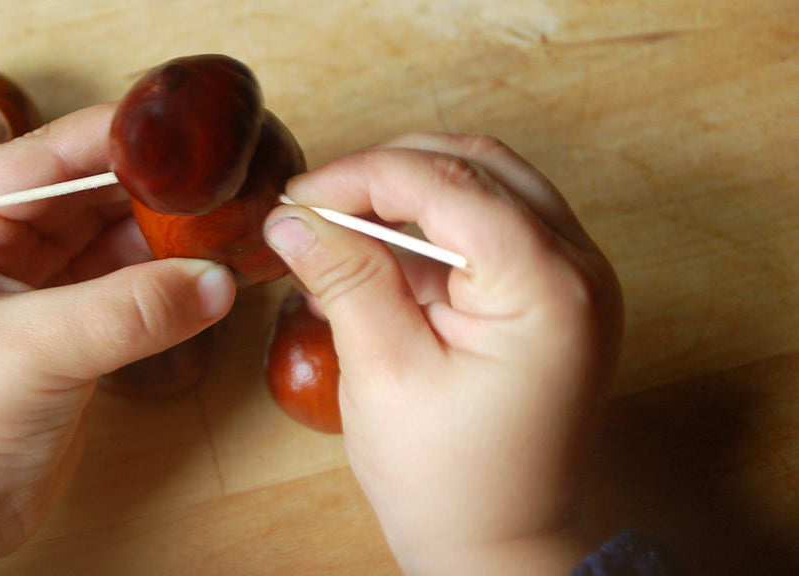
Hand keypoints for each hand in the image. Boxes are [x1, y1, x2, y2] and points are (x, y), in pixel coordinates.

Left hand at [0, 103, 236, 575]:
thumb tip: (216, 279)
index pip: (45, 157)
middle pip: (83, 193)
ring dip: (161, 237)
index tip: (186, 134)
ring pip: (107, 241)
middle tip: (220, 182)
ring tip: (224, 225)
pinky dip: (160, 283)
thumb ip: (130, 310)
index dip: (115, 140)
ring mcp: (29, 289)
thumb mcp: (35, 352)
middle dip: (149, 190)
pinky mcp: (61, 331)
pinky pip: (119, 288)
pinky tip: (204, 277)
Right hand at [263, 135, 622, 574]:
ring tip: (343, 225)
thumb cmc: (449, 483)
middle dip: (388, 173)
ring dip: (412, 193)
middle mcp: (579, 269)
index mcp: (548, 288)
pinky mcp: (554, 295)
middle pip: (476, 166)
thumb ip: (345, 279)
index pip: (448, 183)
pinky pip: (494, 226)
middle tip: (316, 205)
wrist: (500, 548)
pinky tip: (380, 253)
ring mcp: (574, 280)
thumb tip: (292, 216)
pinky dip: (434, 227)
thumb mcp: (384, 375)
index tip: (298, 198)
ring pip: (487, 185)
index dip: (362, 176)